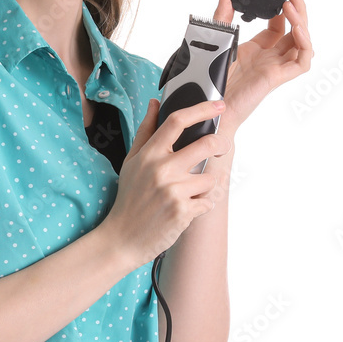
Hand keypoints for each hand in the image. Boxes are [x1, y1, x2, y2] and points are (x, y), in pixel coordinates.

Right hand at [103, 98, 232, 267]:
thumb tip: (155, 103)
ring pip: (210, 177)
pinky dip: (201, 205)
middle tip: (220, 148)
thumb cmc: (128, 199)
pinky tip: (184, 210)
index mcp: (149, 154)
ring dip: (204, 185)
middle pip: (206, 144)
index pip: (177, 121)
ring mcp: (173, 191)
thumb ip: (145, 131)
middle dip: (220, 145)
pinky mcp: (183, 211)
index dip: (202, 109)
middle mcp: (162, 170)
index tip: (218, 106)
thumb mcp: (131, 162)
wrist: (122, 239)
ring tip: (186, 194)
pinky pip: (208, 201)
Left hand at [213, 0, 313, 133]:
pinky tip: (297, 29)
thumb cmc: (209, 81)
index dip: (282, 8)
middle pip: (294, 30)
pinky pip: (301, 62)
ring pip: (302, 43)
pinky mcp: (276, 78)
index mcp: (254, 50)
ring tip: (292, 4)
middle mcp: (268, 58)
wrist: (205, 108)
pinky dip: (305, 45)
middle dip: (297, 8)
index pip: (278, 25)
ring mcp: (274, 67)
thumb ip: (222, 17)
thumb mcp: (216, 40)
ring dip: (302, 22)